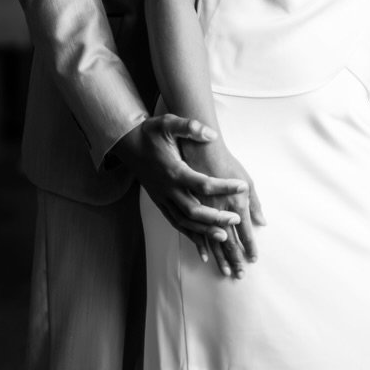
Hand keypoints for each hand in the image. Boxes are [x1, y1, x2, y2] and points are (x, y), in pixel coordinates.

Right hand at [115, 115, 244, 266]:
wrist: (127, 144)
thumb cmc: (150, 133)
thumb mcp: (167, 123)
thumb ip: (189, 127)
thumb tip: (211, 134)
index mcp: (173, 171)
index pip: (202, 184)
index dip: (224, 187)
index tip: (242, 186)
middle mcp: (167, 189)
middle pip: (194, 210)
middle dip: (216, 217)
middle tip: (236, 219)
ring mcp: (162, 198)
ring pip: (184, 222)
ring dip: (204, 231)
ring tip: (224, 236)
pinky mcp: (160, 203)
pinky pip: (175, 223)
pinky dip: (189, 235)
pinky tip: (202, 245)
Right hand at [188, 132, 264, 279]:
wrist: (189, 142)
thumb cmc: (218, 155)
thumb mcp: (244, 176)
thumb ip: (254, 200)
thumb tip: (262, 221)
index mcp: (233, 201)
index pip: (244, 231)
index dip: (249, 246)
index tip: (254, 260)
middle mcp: (216, 208)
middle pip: (227, 240)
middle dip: (235, 258)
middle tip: (240, 276)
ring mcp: (199, 208)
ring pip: (210, 239)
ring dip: (219, 256)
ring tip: (226, 272)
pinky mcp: (186, 205)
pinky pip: (193, 230)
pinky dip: (200, 244)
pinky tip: (205, 256)